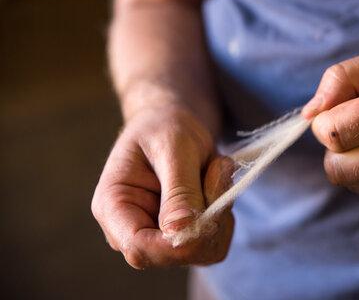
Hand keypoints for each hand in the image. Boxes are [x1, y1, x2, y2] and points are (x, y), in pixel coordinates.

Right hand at [91, 107, 233, 267]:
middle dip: (208, 217)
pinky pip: (216, 243)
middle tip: (218, 170)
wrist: (174, 121)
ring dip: (221, 211)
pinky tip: (217, 184)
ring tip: (215, 170)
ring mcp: (159, 237)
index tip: (211, 211)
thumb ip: (178, 189)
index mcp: (113, 207)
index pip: (139, 248)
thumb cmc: (165, 126)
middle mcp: (132, 230)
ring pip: (203, 251)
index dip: (177, 242)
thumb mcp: (173, 147)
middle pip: (175, 254)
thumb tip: (180, 231)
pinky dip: (226, 214)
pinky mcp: (184, 237)